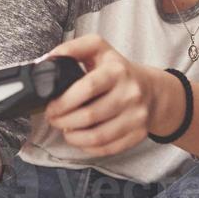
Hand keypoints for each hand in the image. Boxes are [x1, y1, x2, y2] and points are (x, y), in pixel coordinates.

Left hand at [42, 34, 176, 156]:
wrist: (152, 90)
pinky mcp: (139, 134)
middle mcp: (130, 93)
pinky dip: (88, 147)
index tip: (51, 106)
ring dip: (73, 137)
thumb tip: (46, 61)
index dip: (64, 101)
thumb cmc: (118, 70)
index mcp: (117, 70)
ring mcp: (136, 116)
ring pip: (97, 137)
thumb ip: (72, 49)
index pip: (87, 88)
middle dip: (63, 121)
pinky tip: (81, 139)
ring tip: (65, 129)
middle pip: (89, 115)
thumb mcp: (98, 49)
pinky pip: (108, 148)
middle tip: (54, 118)